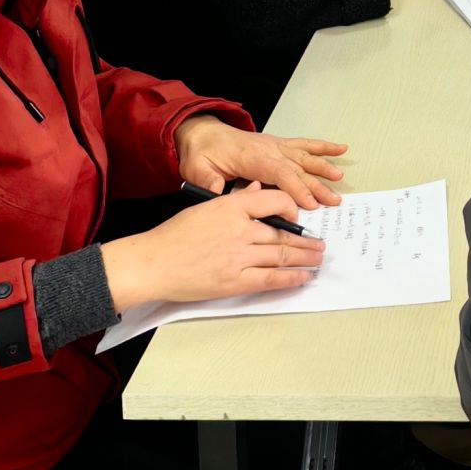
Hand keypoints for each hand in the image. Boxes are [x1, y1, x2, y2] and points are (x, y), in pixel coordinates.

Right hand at [101, 184, 328, 313]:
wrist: (151, 263)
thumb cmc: (174, 236)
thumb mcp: (205, 207)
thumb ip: (236, 199)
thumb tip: (257, 188)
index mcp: (231, 207)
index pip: (275, 201)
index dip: (292, 208)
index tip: (298, 217)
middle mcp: (240, 230)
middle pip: (283, 234)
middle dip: (306, 240)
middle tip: (319, 244)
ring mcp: (239, 257)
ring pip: (282, 255)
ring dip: (304, 258)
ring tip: (317, 258)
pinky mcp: (234, 281)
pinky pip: (271, 279)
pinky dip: (291, 278)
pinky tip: (303, 277)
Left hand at [175, 116, 345, 212]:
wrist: (204, 134)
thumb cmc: (203, 154)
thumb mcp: (198, 169)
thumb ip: (209, 182)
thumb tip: (217, 193)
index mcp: (251, 157)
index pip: (279, 173)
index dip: (295, 188)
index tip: (309, 204)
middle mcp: (269, 150)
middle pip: (297, 169)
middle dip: (316, 186)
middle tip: (332, 201)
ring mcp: (276, 146)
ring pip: (304, 157)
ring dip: (323, 168)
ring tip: (338, 179)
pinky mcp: (279, 144)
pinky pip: (305, 144)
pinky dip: (323, 146)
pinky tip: (340, 149)